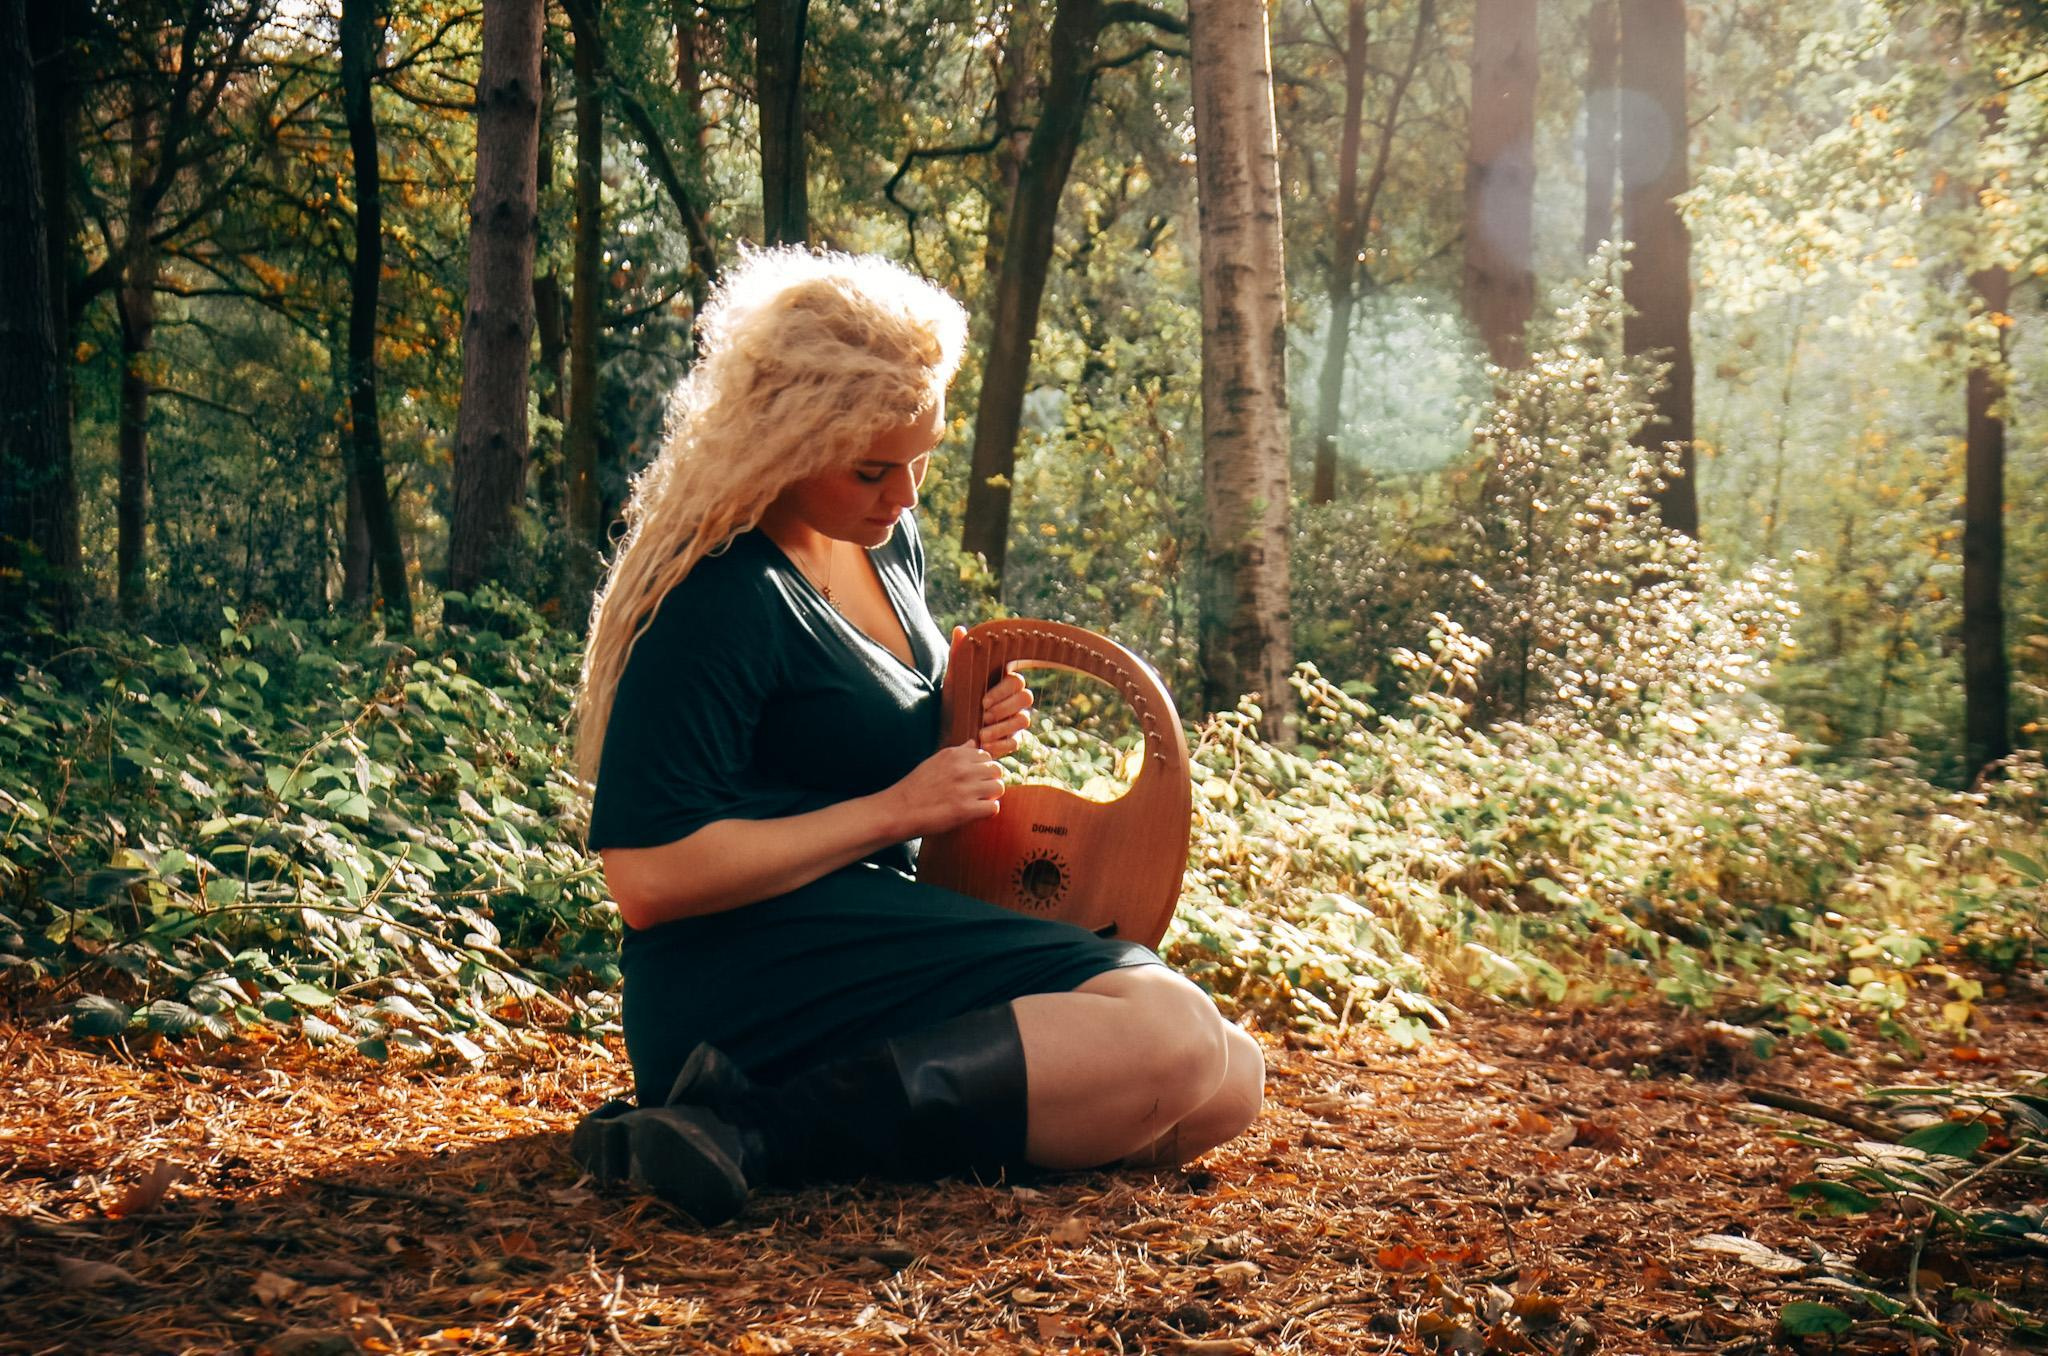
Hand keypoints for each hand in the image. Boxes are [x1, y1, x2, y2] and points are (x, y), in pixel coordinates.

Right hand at [882, 740, 1004, 838]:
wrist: (898, 810)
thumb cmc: (915, 788)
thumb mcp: (934, 762)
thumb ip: (957, 753)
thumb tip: (972, 743)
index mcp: (954, 755)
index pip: (986, 755)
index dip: (982, 769)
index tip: (974, 779)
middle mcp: (962, 768)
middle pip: (996, 770)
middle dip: (990, 781)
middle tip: (978, 792)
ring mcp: (965, 789)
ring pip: (998, 787)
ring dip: (990, 796)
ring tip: (977, 802)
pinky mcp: (965, 809)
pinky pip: (993, 807)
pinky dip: (987, 811)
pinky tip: (975, 813)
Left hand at [951, 625, 1034, 757]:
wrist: (943, 733)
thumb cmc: (951, 704)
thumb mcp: (952, 682)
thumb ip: (957, 656)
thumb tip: (959, 629)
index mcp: (1002, 683)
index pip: (1017, 681)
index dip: (1003, 691)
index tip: (982, 701)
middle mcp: (1013, 700)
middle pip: (1026, 699)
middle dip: (1005, 708)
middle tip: (983, 716)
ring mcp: (1014, 721)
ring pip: (1023, 720)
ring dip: (1002, 727)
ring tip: (981, 734)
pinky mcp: (1011, 740)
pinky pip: (1016, 742)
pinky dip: (1001, 744)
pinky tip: (984, 745)